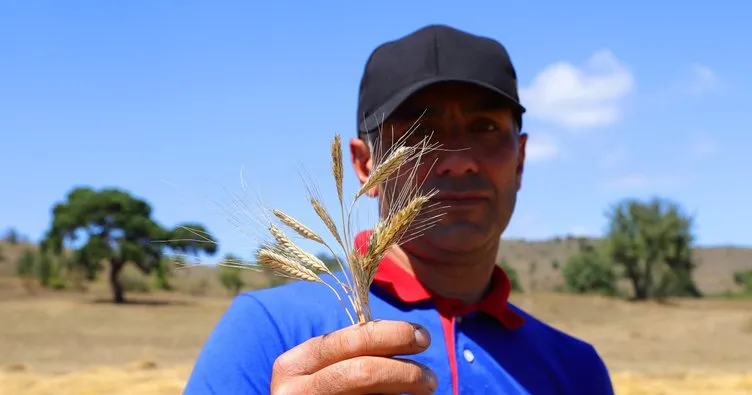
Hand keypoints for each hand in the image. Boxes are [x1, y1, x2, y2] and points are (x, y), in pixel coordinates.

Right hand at [270, 320, 437, 394]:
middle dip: (405, 371)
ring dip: (406, 389)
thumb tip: (410, 336)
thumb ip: (351, 352)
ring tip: (425, 389)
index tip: (423, 337)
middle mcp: (294, 392)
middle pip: (364, 373)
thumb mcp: (322, 367)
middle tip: (431, 377)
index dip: (391, 335)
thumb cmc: (320, 390)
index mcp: (293, 365)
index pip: (351, 342)